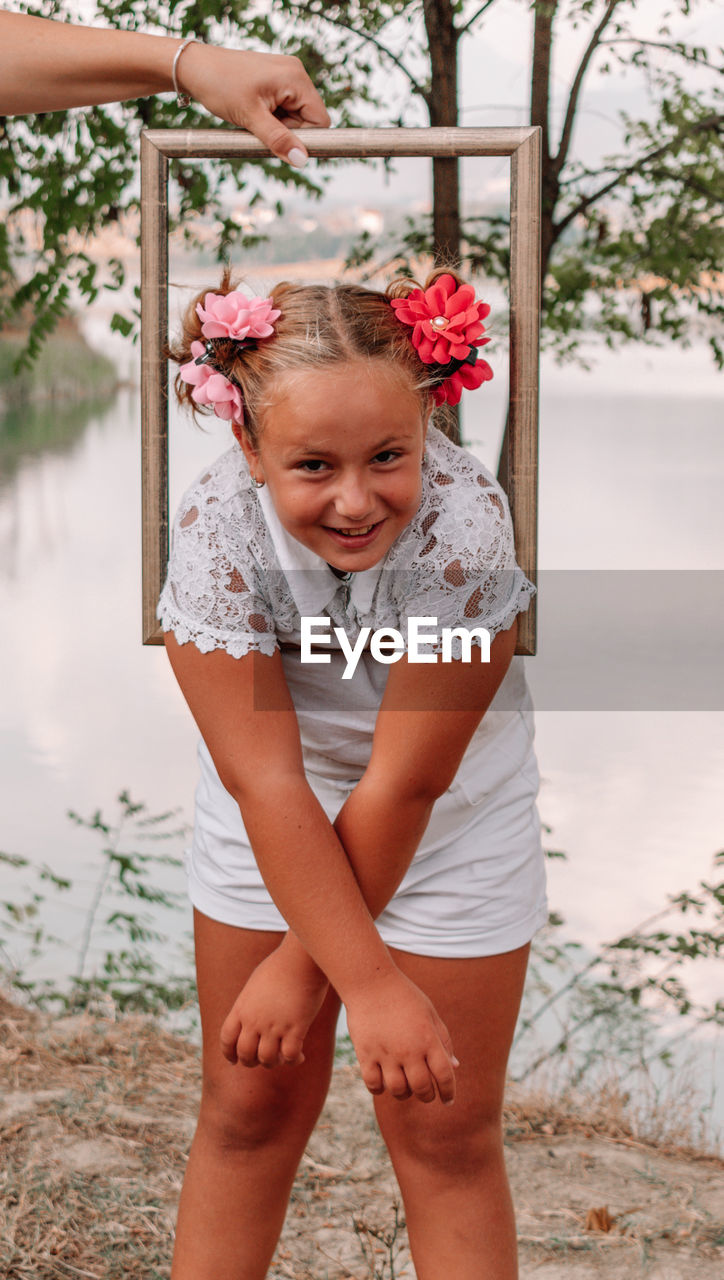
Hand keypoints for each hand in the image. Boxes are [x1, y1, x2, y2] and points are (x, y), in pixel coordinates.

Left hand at [178, 45, 329, 163]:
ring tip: (252, 118)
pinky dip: (270, 118)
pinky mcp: (274, 81)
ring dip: (276, 126)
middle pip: (307, 120)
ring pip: (293, 117)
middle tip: (259, 127)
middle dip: (286, 131)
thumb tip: (302, 160)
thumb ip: (278, 139)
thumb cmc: (220, 85)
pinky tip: (252, 112)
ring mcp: (284, 76)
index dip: (305, 138)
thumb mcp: (250, 117)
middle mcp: (295, 74)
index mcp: (296, 78)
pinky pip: (282, 109)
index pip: (320, 120)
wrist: (193, 67)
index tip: (281, 143)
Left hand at [220, 943, 328, 1067]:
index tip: (234, 1061)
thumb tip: (251, 1017)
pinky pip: (289, 1056)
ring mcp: (274, 1025)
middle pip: (245, 1055)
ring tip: (283, 1056)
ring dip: (274, 1063)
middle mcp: (254, 1020)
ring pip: (267, 1060)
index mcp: (242, 1008)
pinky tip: (300, 1056)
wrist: (300, 959)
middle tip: (263, 1060)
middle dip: (252, 1062)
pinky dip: (293, 1061)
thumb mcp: (256, 985)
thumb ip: (250, 1004)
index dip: (229, 1053)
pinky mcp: (295, 1027)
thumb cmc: (281, 966)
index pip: (227, 1039)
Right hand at [345, 968, 458, 1104]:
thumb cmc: (404, 996)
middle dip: (427, 1096)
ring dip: (404, 1094)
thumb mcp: (430, 1014)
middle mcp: (409, 1049)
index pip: (445, 1076)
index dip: (449, 1092)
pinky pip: (374, 1085)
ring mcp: (386, 1053)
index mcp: (428, 1039)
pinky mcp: (366, 1054)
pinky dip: (380, 1088)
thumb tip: (455, 1067)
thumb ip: (444, 1041)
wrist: (371, 982)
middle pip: (422, 1088)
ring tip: (405, 1086)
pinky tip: (384, 1081)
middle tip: (426, 1093)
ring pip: (398, 1090)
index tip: (448, 1100)